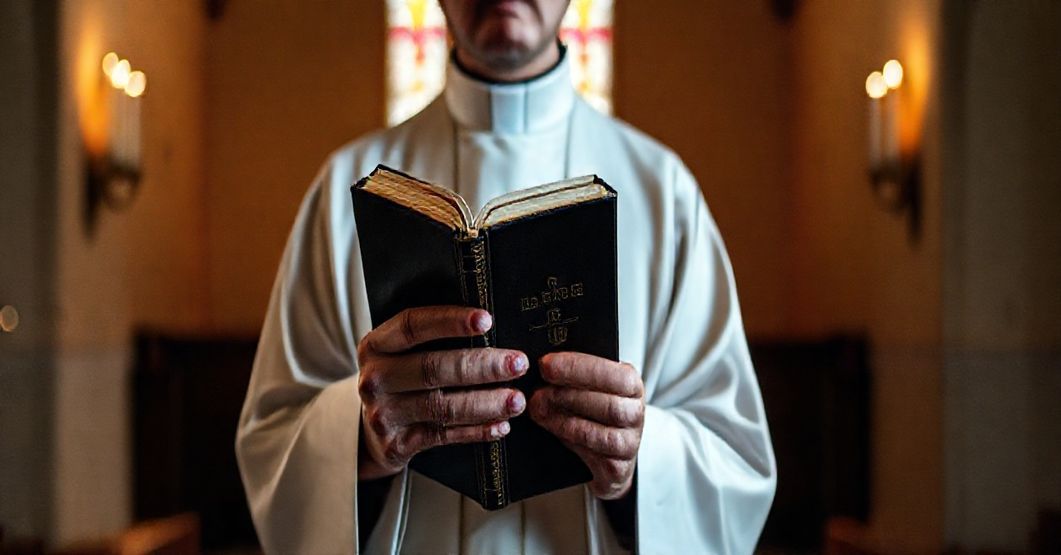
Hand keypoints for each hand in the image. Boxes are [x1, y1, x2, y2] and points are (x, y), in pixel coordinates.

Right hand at [356, 306, 528, 479]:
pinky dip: (477, 430)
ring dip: (486, 403)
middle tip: (517, 364)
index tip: (485, 320)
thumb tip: (487, 325)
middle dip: (482, 366)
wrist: (366, 432)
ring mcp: (385, 414)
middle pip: (433, 368)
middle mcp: (376, 378)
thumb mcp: (398, 354)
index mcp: (376, 345)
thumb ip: (430, 339)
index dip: (450, 321)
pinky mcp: (398, 444)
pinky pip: (445, 436)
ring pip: (443, 406)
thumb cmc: (397, 381)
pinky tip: (500, 425)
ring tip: (516, 399)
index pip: (412, 325)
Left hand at [529, 352, 644, 499]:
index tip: (546, 364)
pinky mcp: (618, 468)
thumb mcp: (589, 387)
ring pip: (600, 430)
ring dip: (564, 419)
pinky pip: (594, 453)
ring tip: (539, 410)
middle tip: (537, 392)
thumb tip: (544, 362)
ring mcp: (630, 442)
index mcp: (631, 384)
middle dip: (568, 395)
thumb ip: (575, 374)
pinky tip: (551, 428)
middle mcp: (636, 413)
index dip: (578, 368)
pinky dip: (569, 438)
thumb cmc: (592, 412)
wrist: (606, 456)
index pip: (614, 374)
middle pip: (608, 404)